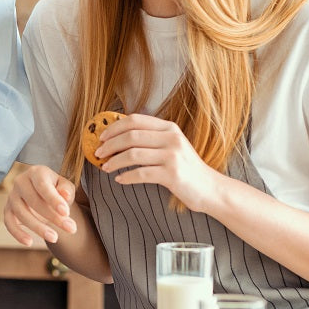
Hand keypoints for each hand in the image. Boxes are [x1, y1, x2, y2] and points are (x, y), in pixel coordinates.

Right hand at [3, 165, 77, 245]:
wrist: (42, 193)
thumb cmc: (56, 189)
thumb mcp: (65, 186)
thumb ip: (67, 190)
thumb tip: (65, 195)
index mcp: (36, 172)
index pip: (43, 186)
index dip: (54, 199)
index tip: (66, 213)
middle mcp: (20, 182)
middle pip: (33, 201)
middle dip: (52, 217)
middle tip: (71, 229)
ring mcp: (12, 196)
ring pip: (21, 213)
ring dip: (38, 227)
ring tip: (55, 238)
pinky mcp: (7, 210)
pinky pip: (9, 223)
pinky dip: (17, 233)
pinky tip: (29, 242)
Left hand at [94, 113, 222, 211]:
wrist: (210, 189)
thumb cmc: (186, 168)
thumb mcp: (172, 146)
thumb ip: (151, 139)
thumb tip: (117, 138)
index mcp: (169, 128)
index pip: (135, 120)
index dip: (114, 127)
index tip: (101, 136)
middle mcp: (171, 138)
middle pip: (131, 136)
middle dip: (110, 144)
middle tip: (98, 153)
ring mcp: (173, 156)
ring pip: (133, 154)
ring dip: (114, 161)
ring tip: (105, 167)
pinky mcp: (172, 174)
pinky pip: (141, 174)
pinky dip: (126, 177)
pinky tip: (120, 180)